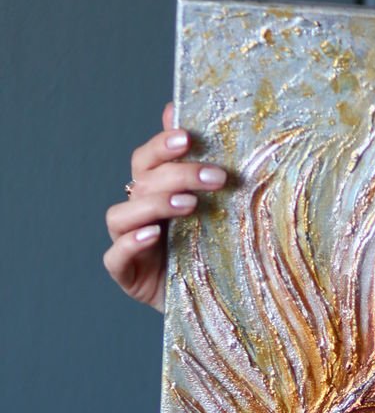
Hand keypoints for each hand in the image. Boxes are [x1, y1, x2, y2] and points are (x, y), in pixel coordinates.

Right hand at [103, 100, 228, 311]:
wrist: (213, 302)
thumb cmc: (212, 250)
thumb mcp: (218, 209)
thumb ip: (202, 166)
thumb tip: (181, 111)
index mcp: (154, 191)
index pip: (148, 159)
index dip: (162, 145)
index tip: (188, 137)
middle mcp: (136, 212)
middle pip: (142, 182)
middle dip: (178, 175)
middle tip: (216, 177)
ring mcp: (126, 242)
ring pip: (122, 215)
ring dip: (155, 204)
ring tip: (189, 205)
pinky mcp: (126, 274)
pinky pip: (116, 255)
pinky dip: (131, 243)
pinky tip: (153, 235)